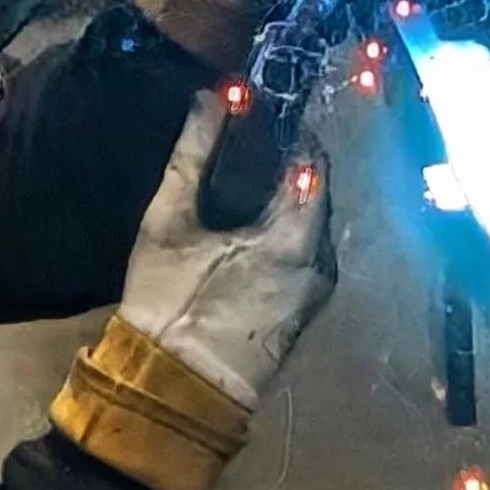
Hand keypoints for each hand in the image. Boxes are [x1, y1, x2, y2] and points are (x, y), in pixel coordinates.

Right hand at [120, 92, 336, 408]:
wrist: (176, 391)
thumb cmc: (171, 305)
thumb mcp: (169, 223)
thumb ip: (191, 156)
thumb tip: (208, 97)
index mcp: (297, 238)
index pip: (313, 163)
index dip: (290, 130)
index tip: (260, 110)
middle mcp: (321, 264)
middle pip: (315, 195)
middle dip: (286, 164)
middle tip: (248, 138)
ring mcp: (315, 293)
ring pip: (310, 227)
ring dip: (285, 199)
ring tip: (244, 177)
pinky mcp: (302, 313)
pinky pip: (303, 255)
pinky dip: (284, 231)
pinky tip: (248, 224)